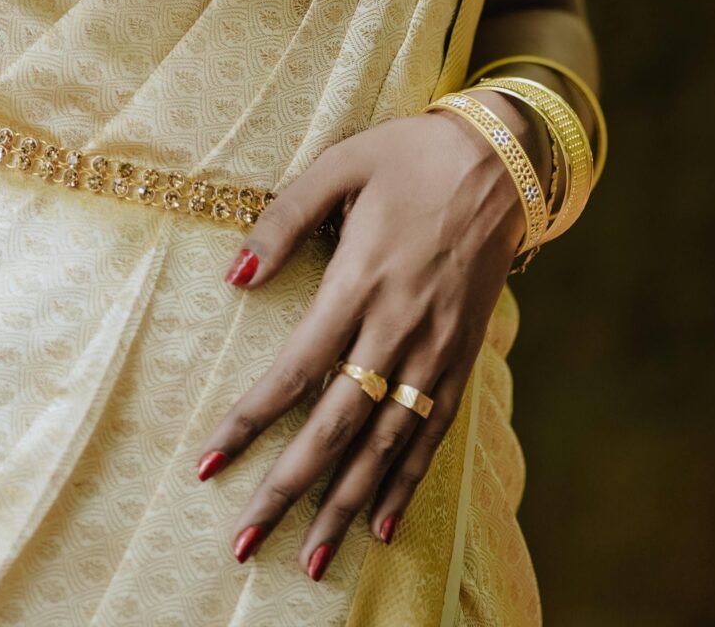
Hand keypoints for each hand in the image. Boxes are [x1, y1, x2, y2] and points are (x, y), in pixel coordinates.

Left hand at [194, 108, 527, 581]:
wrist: (503, 158)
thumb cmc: (409, 156)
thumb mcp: (341, 164)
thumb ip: (284, 219)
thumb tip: (235, 277)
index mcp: (361, 278)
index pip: (297, 367)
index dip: (252, 418)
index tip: (211, 461)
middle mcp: (399, 325)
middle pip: (337, 424)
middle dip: (288, 486)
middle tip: (245, 539)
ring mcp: (436, 348)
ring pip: (384, 444)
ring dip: (344, 504)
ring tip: (309, 559)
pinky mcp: (463, 357)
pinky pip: (430, 434)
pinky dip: (404, 483)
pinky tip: (378, 524)